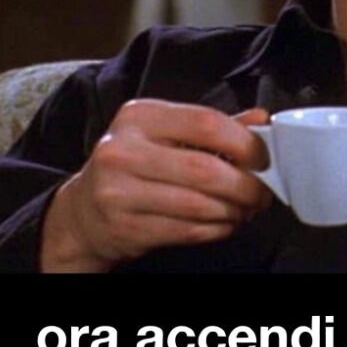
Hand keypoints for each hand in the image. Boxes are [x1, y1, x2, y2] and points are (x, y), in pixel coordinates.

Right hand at [40, 101, 272, 271]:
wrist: (84, 211)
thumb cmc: (134, 164)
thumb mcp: (165, 133)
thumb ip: (212, 126)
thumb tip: (260, 119)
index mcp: (139, 116)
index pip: (205, 122)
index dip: (244, 142)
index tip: (262, 157)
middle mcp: (123, 151)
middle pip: (205, 169)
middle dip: (245, 184)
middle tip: (261, 192)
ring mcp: (119, 192)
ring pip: (199, 205)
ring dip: (233, 210)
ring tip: (245, 208)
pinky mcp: (125, 228)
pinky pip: (188, 231)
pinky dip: (216, 229)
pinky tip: (224, 223)